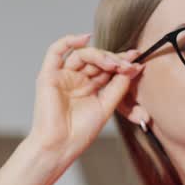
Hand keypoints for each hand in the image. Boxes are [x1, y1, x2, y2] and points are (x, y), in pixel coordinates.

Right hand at [26, 33, 142, 165]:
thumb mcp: (107, 106)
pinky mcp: (48, 75)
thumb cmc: (80, 132)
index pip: (107, 68)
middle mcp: (76, 79)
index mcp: (89, 87)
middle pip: (96, 59)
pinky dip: (69, 41)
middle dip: (113, 59)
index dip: (121, 62)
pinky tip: (85, 38)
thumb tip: (132, 68)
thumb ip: (118, 86)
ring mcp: (62, 76)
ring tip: (112, 63)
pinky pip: (55, 51)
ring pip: (81, 54)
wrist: (60, 146)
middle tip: (127, 65)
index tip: (137, 60)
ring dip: (99, 55)